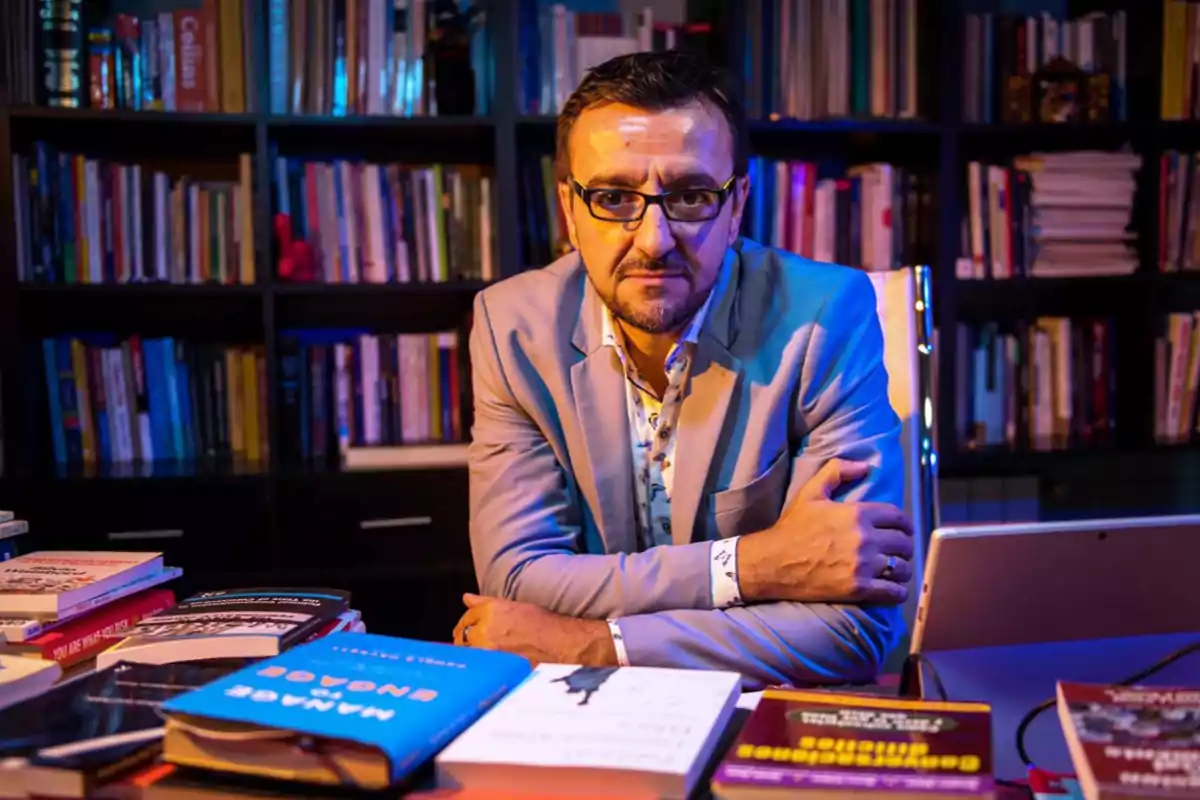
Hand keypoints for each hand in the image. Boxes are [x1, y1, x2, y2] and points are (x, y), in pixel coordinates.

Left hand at [452, 594, 617, 665]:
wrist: (557, 642)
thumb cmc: (540, 622)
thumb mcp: (512, 605)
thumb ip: (485, 602)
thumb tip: (466, 598)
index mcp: (489, 611)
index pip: (466, 617)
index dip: (466, 623)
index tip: (468, 627)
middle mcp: (485, 629)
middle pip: (462, 635)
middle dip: (464, 637)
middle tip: (470, 642)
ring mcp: (488, 649)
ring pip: (467, 651)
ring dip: (470, 651)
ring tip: (481, 653)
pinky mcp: (494, 665)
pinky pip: (478, 664)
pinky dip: (479, 663)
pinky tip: (486, 664)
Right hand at [737, 459, 914, 604]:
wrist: (773, 562)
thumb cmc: (792, 528)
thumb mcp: (811, 493)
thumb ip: (837, 471)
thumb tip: (864, 467)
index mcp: (857, 514)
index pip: (898, 517)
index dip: (905, 524)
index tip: (904, 530)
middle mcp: (865, 538)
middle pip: (904, 543)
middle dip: (905, 546)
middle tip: (899, 551)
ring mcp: (863, 565)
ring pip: (903, 567)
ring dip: (903, 569)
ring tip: (897, 570)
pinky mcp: (859, 588)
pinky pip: (893, 591)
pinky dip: (898, 591)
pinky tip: (893, 588)